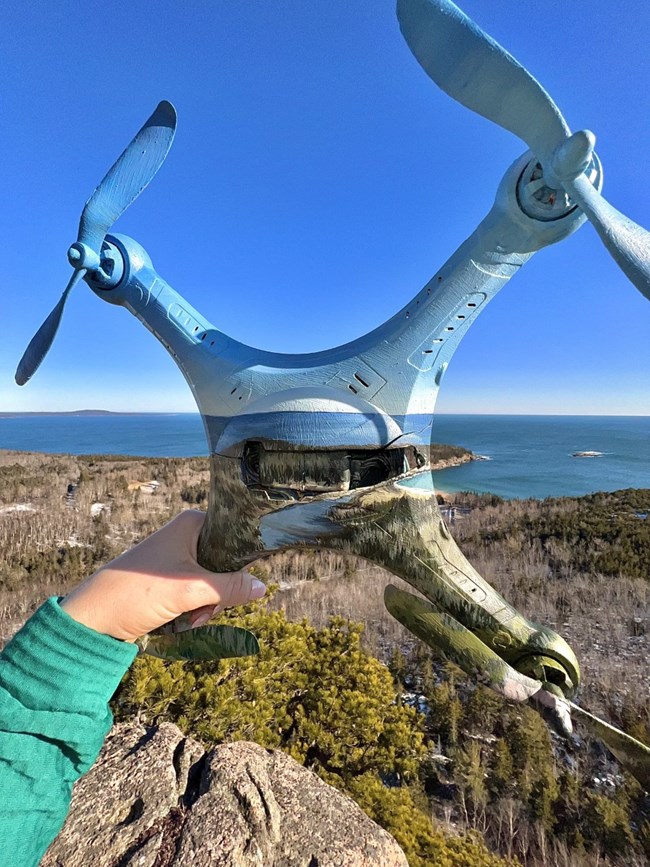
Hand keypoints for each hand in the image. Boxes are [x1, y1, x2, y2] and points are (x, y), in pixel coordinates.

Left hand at [61, 510, 265, 641]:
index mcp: (192, 524)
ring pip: (213, 583)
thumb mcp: (191, 590)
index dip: (239, 562)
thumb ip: (230, 588)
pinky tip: (184, 622)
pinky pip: (198, 594)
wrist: (95, 618)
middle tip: (205, 609)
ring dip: (207, 606)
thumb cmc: (139, 592)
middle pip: (226, 564)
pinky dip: (195, 610)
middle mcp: (186, 536)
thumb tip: (262, 587)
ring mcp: (178, 559)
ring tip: (190, 619)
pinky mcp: (170, 580)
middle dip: (220, 593)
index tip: (234, 585)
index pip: (235, 536)